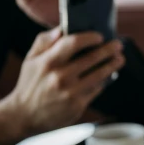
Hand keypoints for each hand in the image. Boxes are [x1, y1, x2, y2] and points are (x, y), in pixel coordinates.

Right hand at [0, 29, 124, 144]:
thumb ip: (44, 41)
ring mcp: (70, 92)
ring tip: (120, 59)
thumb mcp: (30, 60)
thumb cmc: (30, 83)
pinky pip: (96, 89)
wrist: (24, 116)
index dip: (90, 37)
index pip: (73, 43)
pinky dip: (103, 82)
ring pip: (99, 75)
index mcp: (48, 62)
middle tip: (118, 45)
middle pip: (92, 58)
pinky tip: (108, 76)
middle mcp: (60, 76)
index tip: (99, 36)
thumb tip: (62, 28)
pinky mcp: (78, 105)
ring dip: (112, 65)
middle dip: (109, 50)